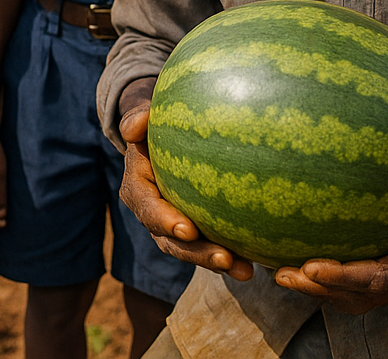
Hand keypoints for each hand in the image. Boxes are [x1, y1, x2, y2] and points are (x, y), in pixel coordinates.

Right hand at [118, 102, 253, 280]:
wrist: (162, 138)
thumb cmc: (155, 124)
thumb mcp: (144, 117)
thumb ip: (137, 118)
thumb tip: (133, 126)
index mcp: (137, 189)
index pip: (148, 208)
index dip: (164, 221)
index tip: (187, 229)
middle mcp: (152, 213)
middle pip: (170, 241)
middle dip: (196, 253)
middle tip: (224, 258)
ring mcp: (173, 226)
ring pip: (191, 251)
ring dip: (216, 262)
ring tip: (245, 270)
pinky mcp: (193, 229)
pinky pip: (208, 246)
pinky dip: (230, 257)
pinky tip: (254, 264)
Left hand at [273, 160, 387, 312]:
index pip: (381, 280)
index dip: (345, 277)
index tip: (312, 267)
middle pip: (362, 296)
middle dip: (322, 289)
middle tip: (282, 273)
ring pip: (358, 296)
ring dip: (321, 289)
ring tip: (281, 272)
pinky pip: (360, 282)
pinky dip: (332, 277)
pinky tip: (303, 254)